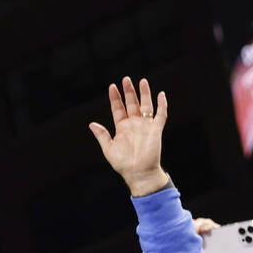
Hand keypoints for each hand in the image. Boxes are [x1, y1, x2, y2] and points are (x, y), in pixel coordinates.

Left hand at [89, 76, 169, 196]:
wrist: (138, 173)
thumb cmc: (123, 163)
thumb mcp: (109, 148)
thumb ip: (102, 135)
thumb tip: (91, 124)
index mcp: (122, 128)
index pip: (118, 108)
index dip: (115, 98)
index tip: (112, 87)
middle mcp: (134, 124)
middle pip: (132, 103)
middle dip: (129, 91)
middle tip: (126, 79)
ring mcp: (145, 125)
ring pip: (145, 106)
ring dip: (144, 94)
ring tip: (142, 81)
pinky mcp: (156, 129)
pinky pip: (160, 114)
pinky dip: (161, 105)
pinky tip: (161, 94)